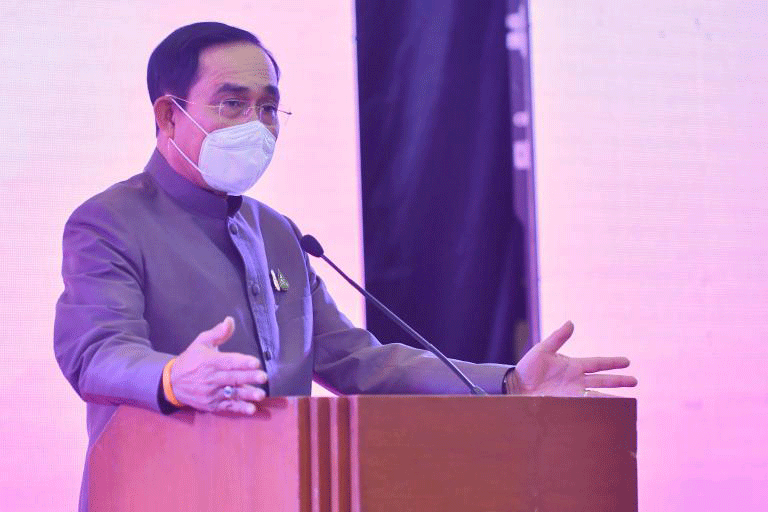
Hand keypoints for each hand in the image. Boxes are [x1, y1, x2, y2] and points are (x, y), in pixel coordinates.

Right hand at [170, 316, 267, 414]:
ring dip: (247, 395)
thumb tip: (230, 320)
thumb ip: (218, 333)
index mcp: (209, 361)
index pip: (228, 362)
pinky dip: (239, 408)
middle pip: (232, 377)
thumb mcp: (201, 342)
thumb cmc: (190, 359)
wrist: (172, 382)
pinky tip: (251, 409)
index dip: (243, 362)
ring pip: (231, 393)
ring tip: (260, 395)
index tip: (256, 362)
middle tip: (263, 377)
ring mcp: (210, 393)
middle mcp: (210, 377)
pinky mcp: (211, 404)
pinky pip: (227, 406)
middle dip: (248, 377)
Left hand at [506, 321, 636, 396]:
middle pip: (603, 380)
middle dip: (619, 381)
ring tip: (627, 401)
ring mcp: (573, 394)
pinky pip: (585, 407)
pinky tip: (608, 413)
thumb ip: (558, 338)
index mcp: (573, 365)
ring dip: (612, 397)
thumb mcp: (542, 350)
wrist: (515, 387)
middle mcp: (577, 380)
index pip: (598, 363)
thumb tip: (571, 322)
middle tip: (635, 382)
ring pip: (598, 395)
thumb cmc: (527, 367)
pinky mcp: (567, 405)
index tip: (627, 362)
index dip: (612, 363)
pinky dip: (597, 408)